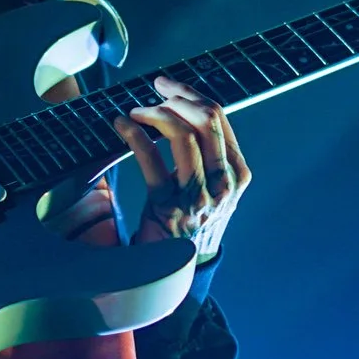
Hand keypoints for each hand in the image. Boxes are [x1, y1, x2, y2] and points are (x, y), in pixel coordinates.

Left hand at [111, 75, 249, 258]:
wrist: (179, 272)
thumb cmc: (193, 224)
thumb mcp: (214, 189)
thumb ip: (210, 156)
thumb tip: (184, 109)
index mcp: (237, 174)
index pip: (220, 119)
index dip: (191, 94)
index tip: (169, 86)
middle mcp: (223, 185)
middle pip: (206, 119)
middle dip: (177, 95)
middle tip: (154, 89)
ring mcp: (197, 197)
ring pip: (182, 134)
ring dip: (154, 113)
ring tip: (135, 111)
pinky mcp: (168, 208)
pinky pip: (150, 158)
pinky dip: (133, 135)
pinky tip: (121, 125)